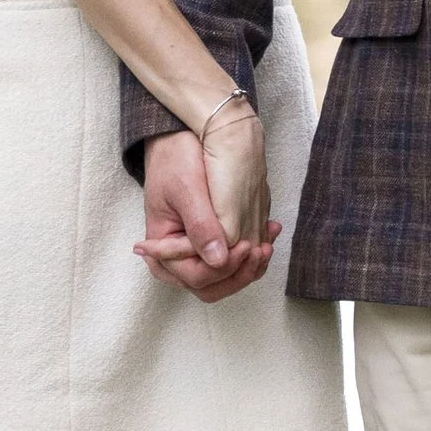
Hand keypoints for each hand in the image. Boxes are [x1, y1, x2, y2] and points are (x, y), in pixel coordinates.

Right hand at [138, 123, 276, 307]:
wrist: (179, 144)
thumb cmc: (175, 162)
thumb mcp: (186, 190)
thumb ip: (200, 226)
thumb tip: (218, 260)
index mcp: (161, 254)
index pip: (196, 277)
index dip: (224, 268)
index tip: (246, 245)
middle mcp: (177, 262)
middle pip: (212, 286)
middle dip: (240, 272)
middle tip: (261, 249)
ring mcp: (195, 257)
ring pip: (226, 278)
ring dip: (251, 265)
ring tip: (269, 239)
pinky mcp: (213, 247)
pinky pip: (235, 262)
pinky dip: (254, 253)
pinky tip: (269, 232)